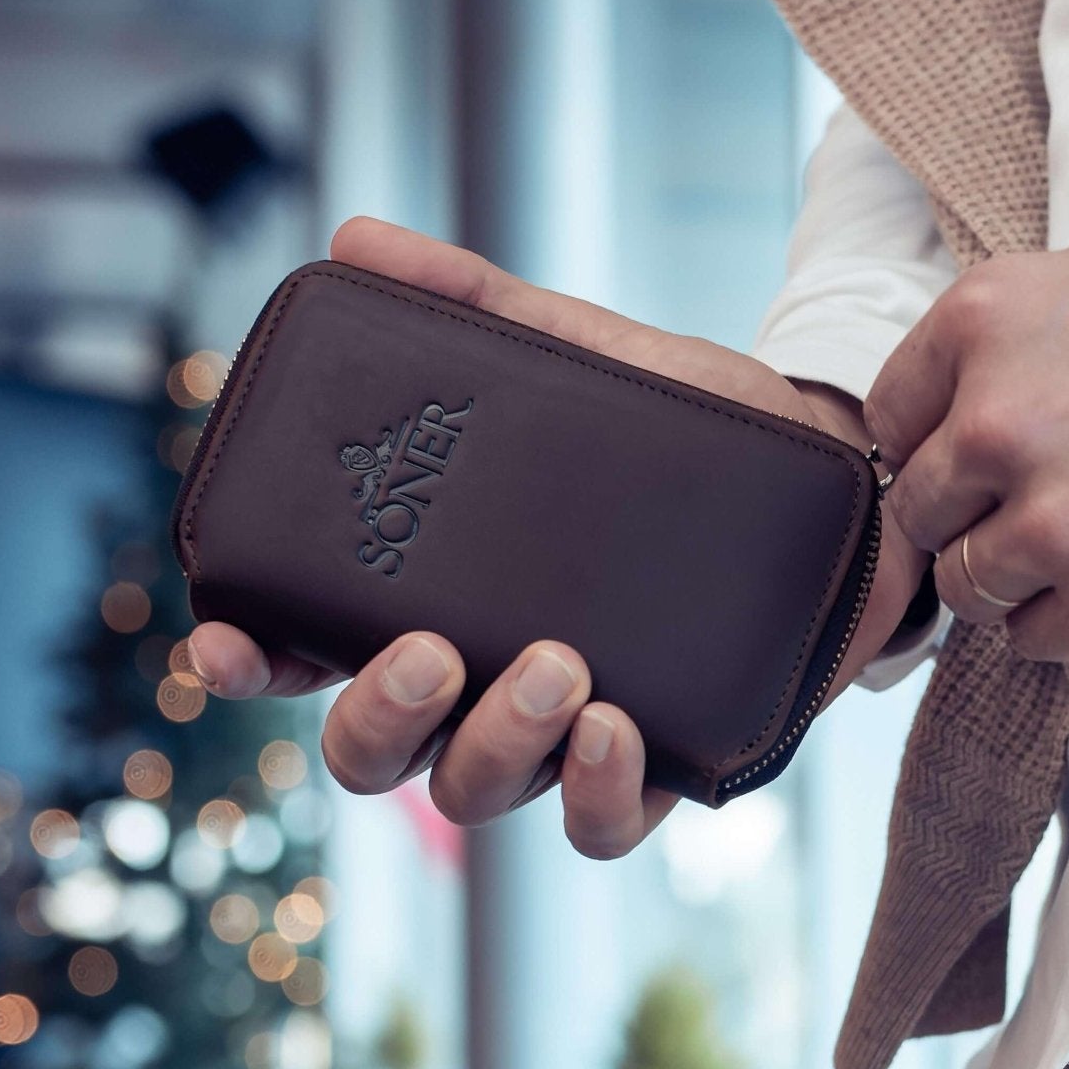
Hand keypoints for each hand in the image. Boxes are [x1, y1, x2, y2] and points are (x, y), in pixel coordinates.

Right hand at [189, 218, 926, 857]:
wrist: (840, 475)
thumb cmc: (690, 426)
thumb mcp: (579, 354)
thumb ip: (473, 304)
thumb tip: (356, 238)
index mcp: (438, 587)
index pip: (307, 646)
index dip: (251, 659)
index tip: (227, 644)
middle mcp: (482, 675)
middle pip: (370, 753)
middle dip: (380, 718)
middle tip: (433, 651)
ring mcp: (562, 730)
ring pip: (471, 793)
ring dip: (496, 742)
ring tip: (564, 663)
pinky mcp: (656, 765)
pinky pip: (595, 830)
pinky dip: (593, 795)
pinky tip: (615, 728)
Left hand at [864, 225, 1068, 659]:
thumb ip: (1013, 328)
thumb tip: (956, 387)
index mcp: (985, 324)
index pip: (890, 420)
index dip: (933, 445)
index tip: (972, 460)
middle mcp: (998, 423)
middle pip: (920, 512)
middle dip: (970, 513)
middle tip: (1040, 506)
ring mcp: (1052, 524)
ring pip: (967, 587)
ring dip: (1014, 577)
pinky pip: (1032, 640)